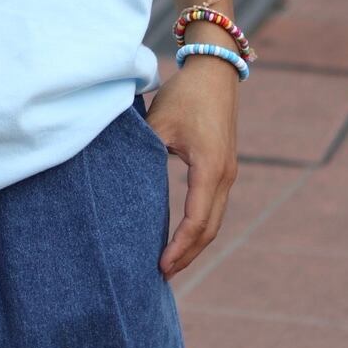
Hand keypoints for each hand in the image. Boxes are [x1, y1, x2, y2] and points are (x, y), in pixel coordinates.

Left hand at [145, 55, 239, 278]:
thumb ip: (143, 150)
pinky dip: (199, 226)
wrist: (214, 71)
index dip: (179, 247)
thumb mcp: (159, 121)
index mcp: (210, 168)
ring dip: (194, 244)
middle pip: (210, 229)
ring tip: (170, 264)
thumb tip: (120, 178)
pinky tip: (181, 236)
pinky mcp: (223, 168)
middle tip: (162, 276)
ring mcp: (227, 173)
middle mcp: (224, 176)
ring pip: (214, 220)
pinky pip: (213, 206)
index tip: (160, 266)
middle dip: (187, 255)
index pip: (196, 221)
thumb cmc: (185, 94)